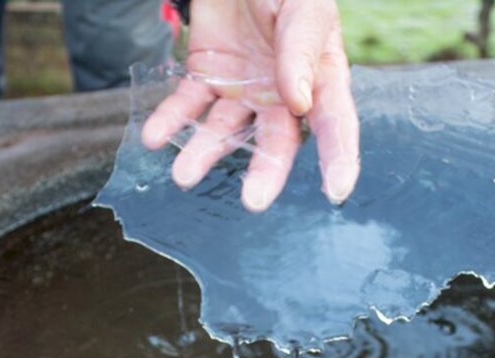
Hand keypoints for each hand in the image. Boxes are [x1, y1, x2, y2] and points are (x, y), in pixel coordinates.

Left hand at [141, 0, 359, 212]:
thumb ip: (300, 48)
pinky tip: (154, 136)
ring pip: (226, 130)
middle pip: (277, 141)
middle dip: (265, 172)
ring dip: (205, 152)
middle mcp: (281, 93)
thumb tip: (298, 102)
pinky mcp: (205, 77)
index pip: (335, 122)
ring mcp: (242, 89)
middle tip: (253, 201)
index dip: (339, 158)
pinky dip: (170, 121)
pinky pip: (187, 105)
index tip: (336, 192)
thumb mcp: (301, 5)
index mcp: (319, 75)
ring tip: (184, 173)